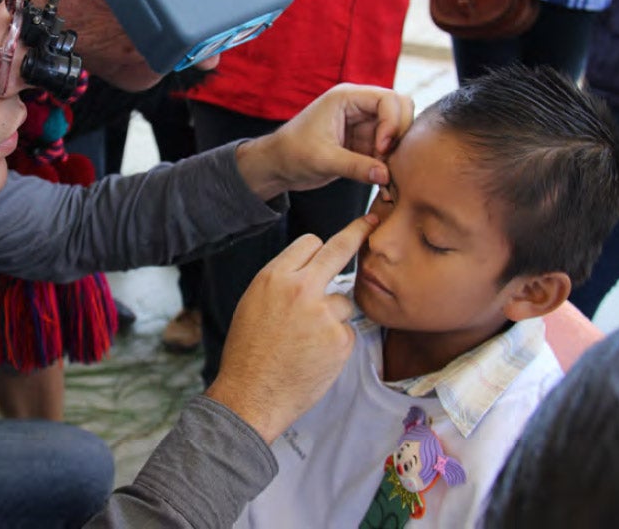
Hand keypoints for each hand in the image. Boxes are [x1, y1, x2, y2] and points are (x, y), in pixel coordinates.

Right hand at [205, 214, 378, 443]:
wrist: (251, 395)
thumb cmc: (248, 353)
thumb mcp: (253, 303)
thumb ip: (282, 282)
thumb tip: (306, 270)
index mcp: (274, 276)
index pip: (310, 242)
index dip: (318, 250)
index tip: (334, 241)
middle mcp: (301, 288)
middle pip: (339, 248)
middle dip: (357, 232)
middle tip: (371, 223)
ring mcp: (323, 313)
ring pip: (343, 301)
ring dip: (333, 316)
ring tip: (306, 342)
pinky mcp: (339, 339)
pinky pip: (346, 331)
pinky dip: (335, 343)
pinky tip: (314, 357)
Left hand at [236, 83, 413, 200]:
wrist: (277, 166)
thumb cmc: (292, 154)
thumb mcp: (322, 160)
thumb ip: (355, 166)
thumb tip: (386, 176)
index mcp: (346, 97)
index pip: (388, 99)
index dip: (392, 123)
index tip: (381, 148)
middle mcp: (358, 106)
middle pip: (400, 109)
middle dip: (399, 134)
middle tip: (384, 158)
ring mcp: (363, 124)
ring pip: (396, 130)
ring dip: (396, 150)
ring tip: (382, 172)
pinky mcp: (363, 142)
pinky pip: (387, 148)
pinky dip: (389, 162)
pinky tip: (381, 179)